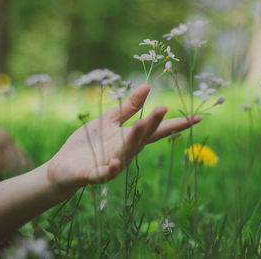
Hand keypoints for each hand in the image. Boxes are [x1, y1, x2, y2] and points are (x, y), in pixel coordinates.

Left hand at [47, 84, 200, 194]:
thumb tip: (147, 86)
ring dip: (134, 140)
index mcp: (130, 138)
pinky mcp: (93, 175)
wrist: (64, 165)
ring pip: (126, 153)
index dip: (175, 124)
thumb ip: (128, 108)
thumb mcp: (108, 121)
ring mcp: (111, 164)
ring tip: (141, 124)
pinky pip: (103, 174)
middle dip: (152, 124)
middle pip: (142, 138)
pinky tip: (114, 162)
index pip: (156, 130)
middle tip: (163, 108)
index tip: (196, 117)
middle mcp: (126, 152)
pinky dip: (109, 170)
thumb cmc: (89, 143)